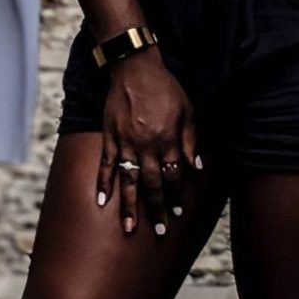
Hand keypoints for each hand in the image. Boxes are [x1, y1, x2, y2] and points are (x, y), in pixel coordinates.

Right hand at [96, 48, 197, 236]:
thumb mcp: (187, 111)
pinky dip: (103, 182)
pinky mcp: (110, 136)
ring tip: (129, 228)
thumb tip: (197, 167)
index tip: (178, 211)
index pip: (174, 176)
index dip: (176, 195)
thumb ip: (191, 140)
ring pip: (129, 181)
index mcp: (168, 141)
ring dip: (130, 206)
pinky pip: (106, 164)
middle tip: (159, 230)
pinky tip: (101, 201)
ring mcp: (126, 143)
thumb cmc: (165, 88)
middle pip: (153, 185)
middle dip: (156, 209)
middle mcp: (147, 146)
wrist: (135, 68)